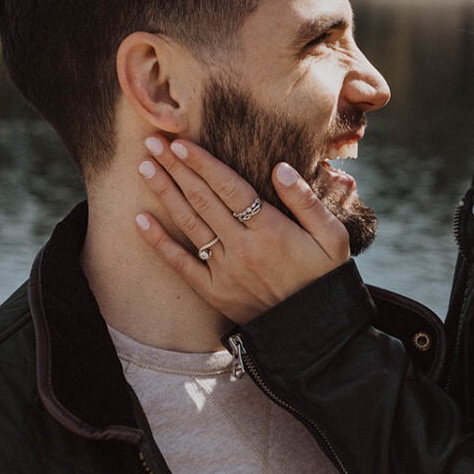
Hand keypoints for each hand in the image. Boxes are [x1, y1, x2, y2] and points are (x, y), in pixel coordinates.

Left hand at [135, 137, 350, 321]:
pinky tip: (140, 220)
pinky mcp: (214, 291)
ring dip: (165, 194)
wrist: (314, 331)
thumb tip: (281, 168)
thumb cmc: (325, 277)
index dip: (203, 164)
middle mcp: (243, 247)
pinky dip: (159, 242)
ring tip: (145, 168)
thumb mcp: (332, 237)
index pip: (229, 188)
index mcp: (272, 230)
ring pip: (189, 224)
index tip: (181, 143)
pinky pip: (182, 264)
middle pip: (203, 200)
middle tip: (153, 142)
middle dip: (176, 169)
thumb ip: (307, 202)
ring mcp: (225, 271)